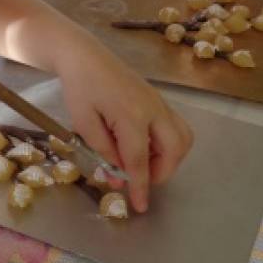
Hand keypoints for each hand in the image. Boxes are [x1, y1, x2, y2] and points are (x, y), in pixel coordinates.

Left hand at [58, 47, 192, 212]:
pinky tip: (145, 146)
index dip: (139, 187)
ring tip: (143, 162)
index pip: (139, 161)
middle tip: (138, 179)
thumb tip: (116, 179)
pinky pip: (176, 127)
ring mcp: (160, 102)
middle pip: (174, 150)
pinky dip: (168, 144)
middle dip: (161, 172)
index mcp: (131, 115)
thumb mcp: (83, 122)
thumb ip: (102, 152)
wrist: (85, 55)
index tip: (140, 207)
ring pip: (182, 138)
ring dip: (169, 158)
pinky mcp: (159, 100)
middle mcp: (153, 109)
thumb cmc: (79, 87)